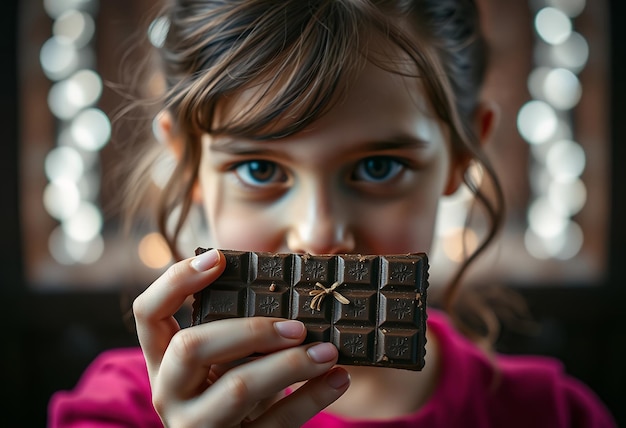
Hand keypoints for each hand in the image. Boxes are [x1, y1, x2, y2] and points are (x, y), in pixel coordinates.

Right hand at [133, 248, 350, 426]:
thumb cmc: (232, 389)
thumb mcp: (223, 360)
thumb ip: (238, 330)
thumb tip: (291, 288)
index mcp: (163, 359)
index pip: (148, 313)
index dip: (176, 280)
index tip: (219, 258)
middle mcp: (169, 391)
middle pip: (191, 347)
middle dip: (249, 330)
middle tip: (298, 326)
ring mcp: (196, 425)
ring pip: (238, 388)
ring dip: (290, 364)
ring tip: (329, 351)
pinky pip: (275, 423)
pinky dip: (312, 398)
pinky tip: (338, 378)